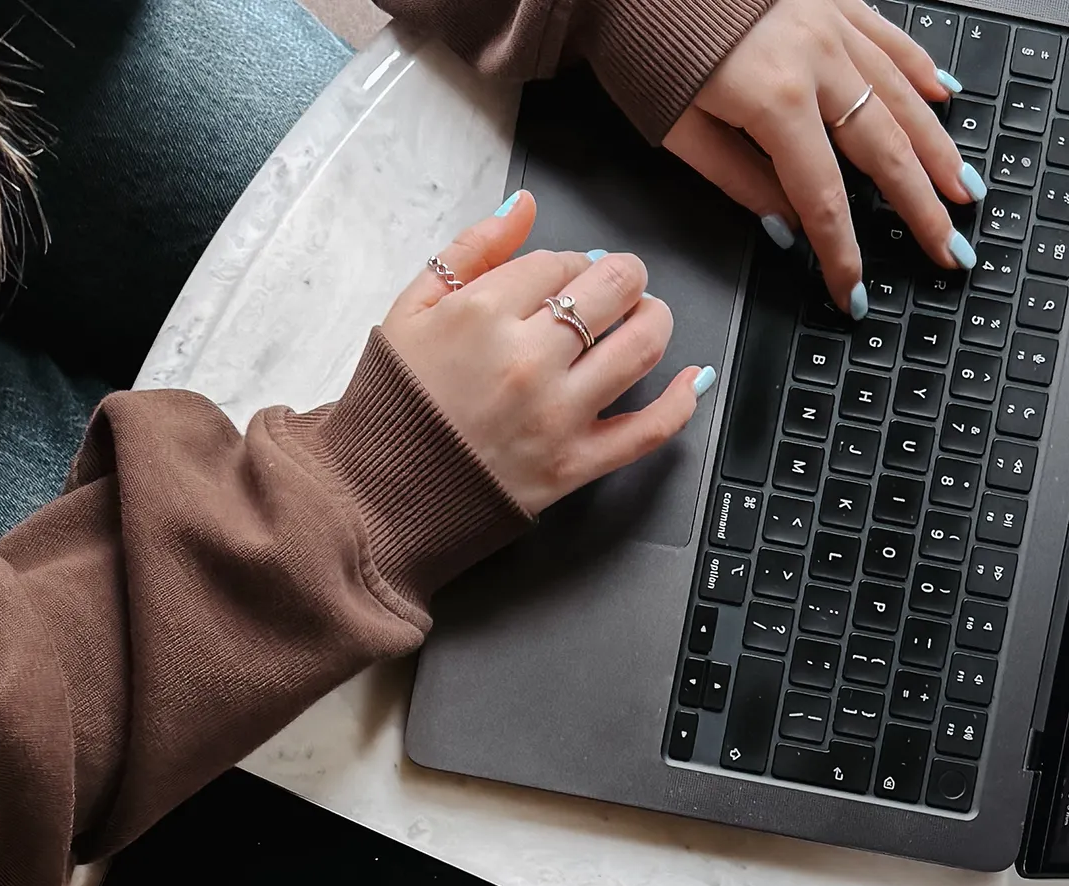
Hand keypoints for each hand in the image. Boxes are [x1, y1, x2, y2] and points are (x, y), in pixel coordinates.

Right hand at [379, 195, 709, 513]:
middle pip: (612, 290)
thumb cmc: (394, 404)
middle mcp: (527, 360)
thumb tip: (523, 205)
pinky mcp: (573, 465)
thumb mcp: (410, 310)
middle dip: (623, 278)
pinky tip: (691, 379)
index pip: (559, 262)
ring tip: (644, 318)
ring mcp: (556, 415)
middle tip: (617, 286)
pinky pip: (647, 431)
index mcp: (482, 313)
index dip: (569, 263)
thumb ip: (469, 250)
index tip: (561, 278)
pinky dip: (679, 402)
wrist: (377, 496)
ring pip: (640, 347)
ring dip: (655, 320)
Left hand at [665, 0, 979, 316]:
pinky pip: (889, 38)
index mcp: (777, 101)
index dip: (842, 254)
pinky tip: (943, 96)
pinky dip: (920, 70)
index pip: (824, 199)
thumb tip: (786, 226)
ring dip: (938, 148)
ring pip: (902, 95)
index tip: (856, 292)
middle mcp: (817, 60)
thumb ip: (741, 180)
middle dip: (923, 209)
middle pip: (885, 151)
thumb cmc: (646, 39)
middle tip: (951, 249)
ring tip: (964, 188)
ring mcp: (830, 23)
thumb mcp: (679, 129)